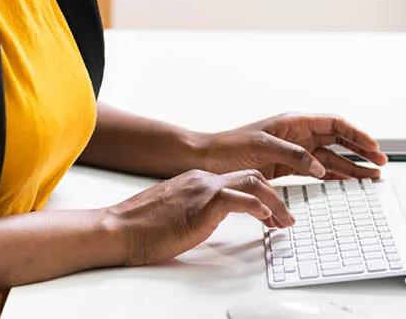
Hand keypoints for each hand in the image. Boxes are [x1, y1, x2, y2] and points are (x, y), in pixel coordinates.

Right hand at [104, 168, 293, 265]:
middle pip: (252, 177)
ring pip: (253, 183)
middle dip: (275, 197)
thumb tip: (207, 220)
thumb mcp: (175, 213)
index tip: (271, 214)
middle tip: (286, 218)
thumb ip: (194, 210)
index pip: (238, 180)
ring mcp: (203, 189)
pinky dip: (258, 207)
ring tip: (285, 221)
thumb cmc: (141, 227)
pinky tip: (266, 219)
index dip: (261, 196)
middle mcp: (203, 179)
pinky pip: (240, 199)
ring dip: (275, 202)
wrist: (119, 228)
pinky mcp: (203, 204)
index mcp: (196, 180)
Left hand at [197, 113, 387, 180]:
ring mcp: (293, 151)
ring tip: (371, 177)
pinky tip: (346, 183)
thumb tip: (318, 166)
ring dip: (351, 166)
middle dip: (360, 150)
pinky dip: (333, 176)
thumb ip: (294, 156)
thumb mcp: (263, 148)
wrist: (206, 161)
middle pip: (338, 140)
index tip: (373, 146)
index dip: (357, 134)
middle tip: (381, 163)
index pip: (334, 124)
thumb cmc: (229, 149)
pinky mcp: (286, 167)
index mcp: (294, 122)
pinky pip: (317, 170)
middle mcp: (297, 134)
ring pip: (330, 157)